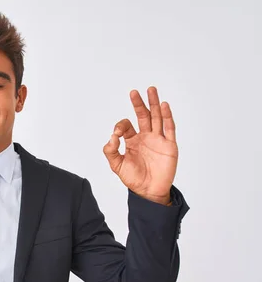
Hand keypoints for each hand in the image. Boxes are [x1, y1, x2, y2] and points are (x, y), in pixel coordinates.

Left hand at [103, 86, 176, 204]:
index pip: (127, 125)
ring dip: (154, 104)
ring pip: (157, 117)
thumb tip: (112, 137)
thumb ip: (111, 151)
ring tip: (151, 90)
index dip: (121, 125)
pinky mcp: (169, 145)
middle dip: (139, 104)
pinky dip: (167, 116)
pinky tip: (164, 105)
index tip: (118, 133)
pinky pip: (169, 128)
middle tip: (134, 92)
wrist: (149, 191)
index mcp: (132, 141)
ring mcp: (158, 140)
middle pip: (143, 116)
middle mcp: (145, 137)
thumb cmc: (133, 179)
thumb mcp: (117, 165)